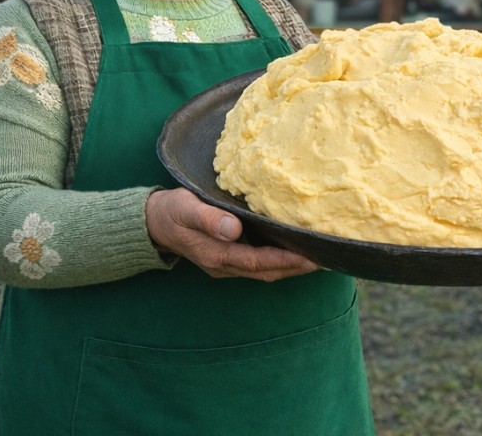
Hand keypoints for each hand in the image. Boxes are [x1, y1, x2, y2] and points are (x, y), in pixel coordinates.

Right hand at [145, 187, 319, 280]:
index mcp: (217, 255)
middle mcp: (225, 264)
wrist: (155, 221)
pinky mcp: (230, 256)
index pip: (258, 262)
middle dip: (297, 267)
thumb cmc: (172, 211)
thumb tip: (234, 229)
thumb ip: (208, 219)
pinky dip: (280, 259)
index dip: (285, 261)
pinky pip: (260, 262)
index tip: (310, 257)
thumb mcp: (186, 209)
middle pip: (268, 271)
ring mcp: (228, 263)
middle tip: (326, 258)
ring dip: (292, 266)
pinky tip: (296, 249)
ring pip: (266, 270)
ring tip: (319, 256)